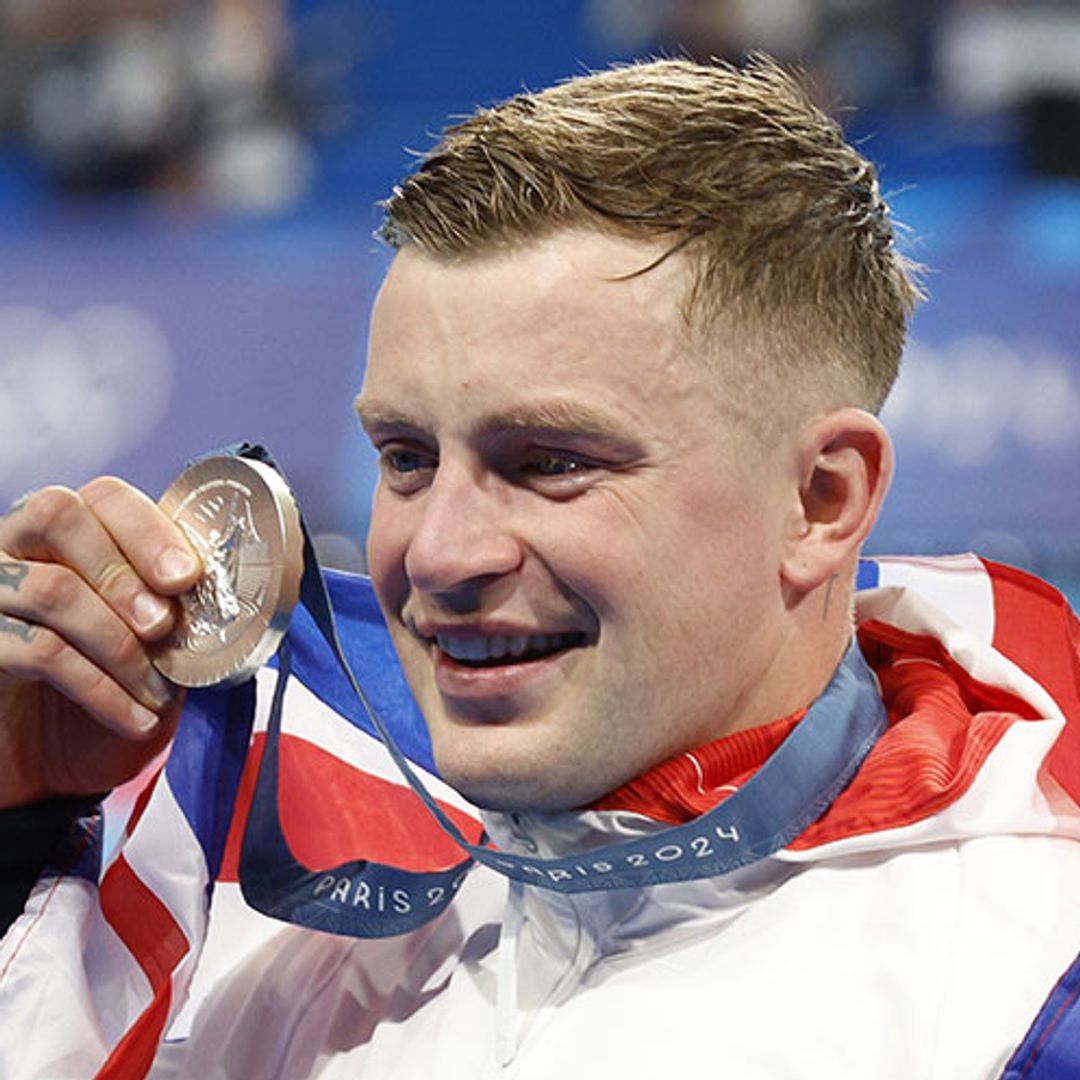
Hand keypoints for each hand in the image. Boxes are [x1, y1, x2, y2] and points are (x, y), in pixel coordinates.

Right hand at [0, 478, 201, 809]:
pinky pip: (37, 651)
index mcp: (69, 535)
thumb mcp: (153, 650)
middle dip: (125, 573)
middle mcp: (15, 548)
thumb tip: (220, 590)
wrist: (51, 772)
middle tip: (164, 627)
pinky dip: (100, 688)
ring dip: (119, 645)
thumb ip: (173, 609)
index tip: (188, 576)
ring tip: (158, 690)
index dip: (148, 529)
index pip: (102, 496)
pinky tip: (136, 717)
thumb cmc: (107, 697)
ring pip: (51, 588)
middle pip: (58, 515)